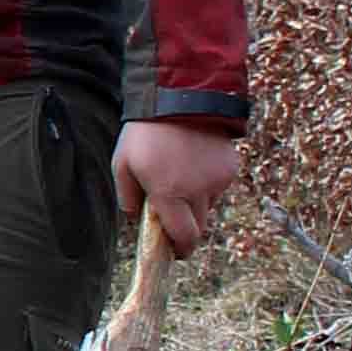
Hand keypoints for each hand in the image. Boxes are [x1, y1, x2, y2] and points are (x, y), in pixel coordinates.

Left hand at [115, 118, 242, 255]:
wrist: (180, 98)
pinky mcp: (230, 168)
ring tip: (178, 176)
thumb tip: (136, 220)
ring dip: (195, 202)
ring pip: (208, 206)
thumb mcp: (122, 165)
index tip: (175, 252)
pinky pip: (218, 186)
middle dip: (185, 228)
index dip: (180, 249)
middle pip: (198, 227)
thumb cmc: (144, 133)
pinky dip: (206, 183)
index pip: (183, 236)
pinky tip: (193, 162)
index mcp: (169, 193)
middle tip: (172, 216)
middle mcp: (198, 191)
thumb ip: (127, 198)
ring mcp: (217, 180)